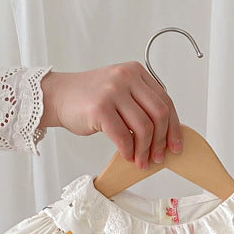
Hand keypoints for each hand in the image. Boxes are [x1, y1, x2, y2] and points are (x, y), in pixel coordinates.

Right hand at [39, 63, 182, 167]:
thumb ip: (142, 105)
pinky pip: (123, 136)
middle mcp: (126, 77)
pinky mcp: (100, 108)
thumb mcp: (121, 92)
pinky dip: (128, 151)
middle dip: (162, 142)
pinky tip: (127, 156)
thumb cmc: (90, 99)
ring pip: (144, 128)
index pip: (166, 102)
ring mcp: (112, 91)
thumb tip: (166, 135)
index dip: (174, 128)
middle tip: (158, 158)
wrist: (57, 96)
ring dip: (145, 150)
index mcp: (136, 72)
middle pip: (159, 115)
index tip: (176, 147)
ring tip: (141, 161)